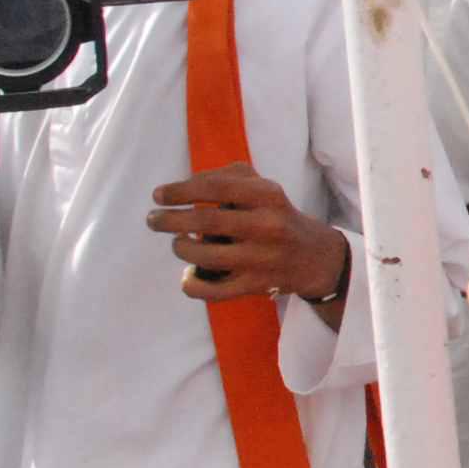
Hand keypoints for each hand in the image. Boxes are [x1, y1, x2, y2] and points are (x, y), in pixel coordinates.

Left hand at [147, 164, 349, 302]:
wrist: (315, 257)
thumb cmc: (276, 215)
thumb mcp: (263, 187)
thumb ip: (227, 176)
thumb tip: (184, 187)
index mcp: (268, 195)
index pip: (216, 187)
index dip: (180, 191)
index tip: (158, 196)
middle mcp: (267, 225)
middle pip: (205, 221)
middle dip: (170, 220)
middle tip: (154, 220)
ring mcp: (262, 258)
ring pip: (204, 256)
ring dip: (180, 248)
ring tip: (178, 244)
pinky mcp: (256, 285)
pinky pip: (214, 290)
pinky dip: (192, 284)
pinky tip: (187, 276)